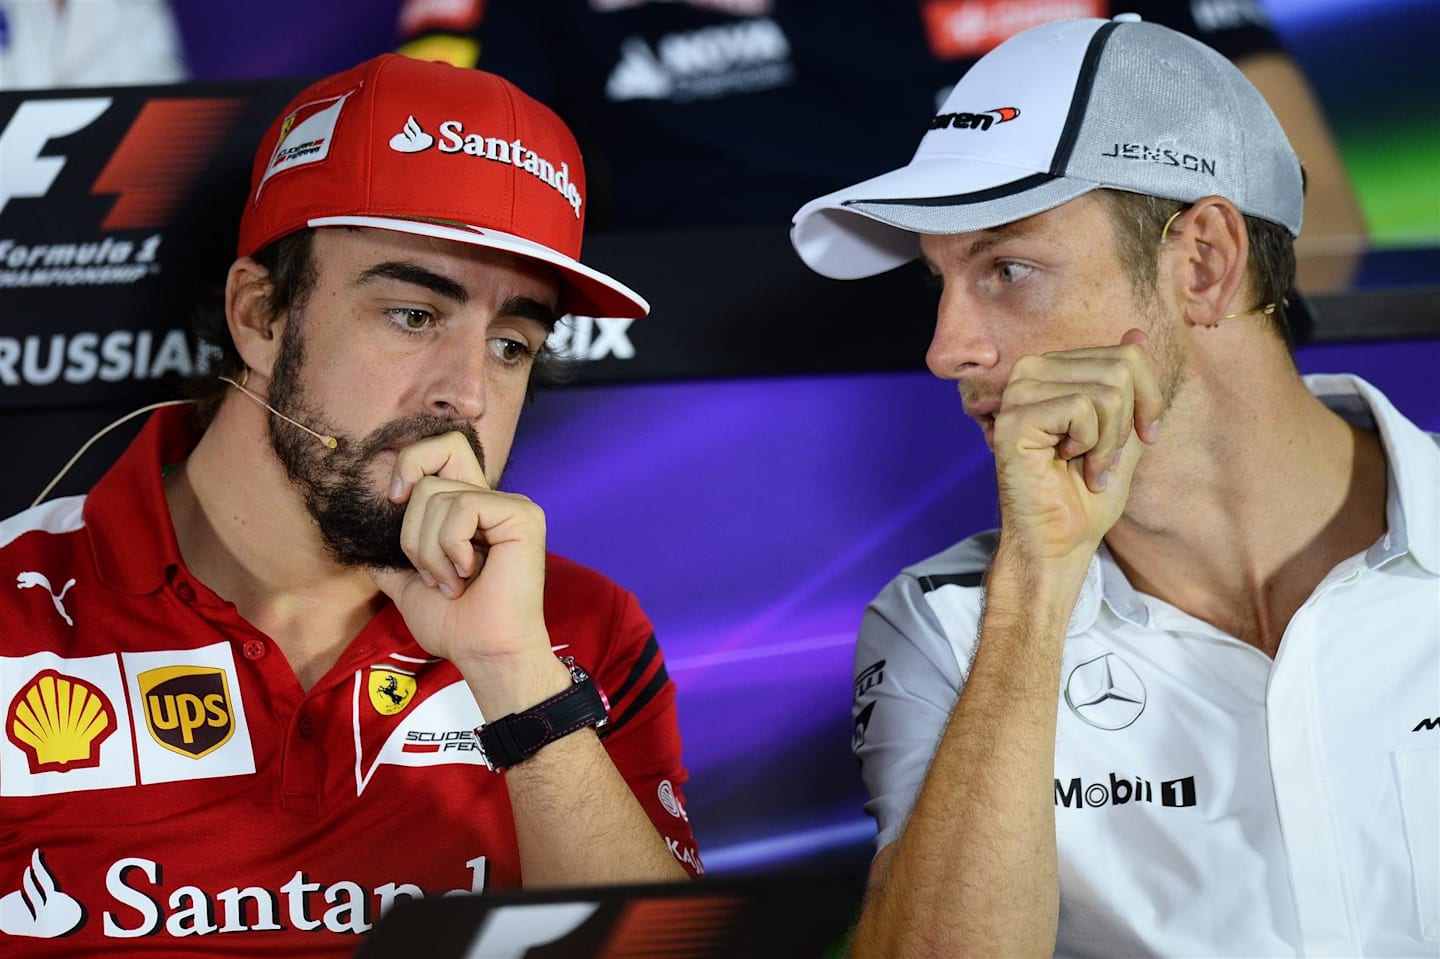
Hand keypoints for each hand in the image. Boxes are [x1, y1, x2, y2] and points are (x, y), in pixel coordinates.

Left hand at [368, 432, 552, 674]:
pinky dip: (450, 548)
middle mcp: (492, 500)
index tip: (394, 501)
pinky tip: (469, 574)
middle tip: (433, 571)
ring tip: (453, 582)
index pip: (442, 447)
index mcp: (469, 509)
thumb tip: (364, 542)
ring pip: (436, 494)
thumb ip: (389, 557)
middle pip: (431, 466)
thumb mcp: (408, 584)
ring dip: (430, 550)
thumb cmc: (455, 624)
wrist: (482, 652)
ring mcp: (510, 506)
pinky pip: (461, 508)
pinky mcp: (521, 516)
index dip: (411, 462)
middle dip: (411, 529)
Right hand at [991, 329, 1162, 562]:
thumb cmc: (1086, 495)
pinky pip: (1082, 410)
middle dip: (1126, 425)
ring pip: (1106, 392)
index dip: (1148, 400)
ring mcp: (1018, 392)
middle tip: (1103, 460)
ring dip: (1108, 442)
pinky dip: (1090, 446)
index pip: (1127, 354)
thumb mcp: (1123, 433)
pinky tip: (1067, 464)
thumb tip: (1136, 333)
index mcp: (1054, 370)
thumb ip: (1129, 388)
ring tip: (1087, 466)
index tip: (1141, 438)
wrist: (1059, 541)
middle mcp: (1031, 372)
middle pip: (1120, 369)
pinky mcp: (1014, 419)